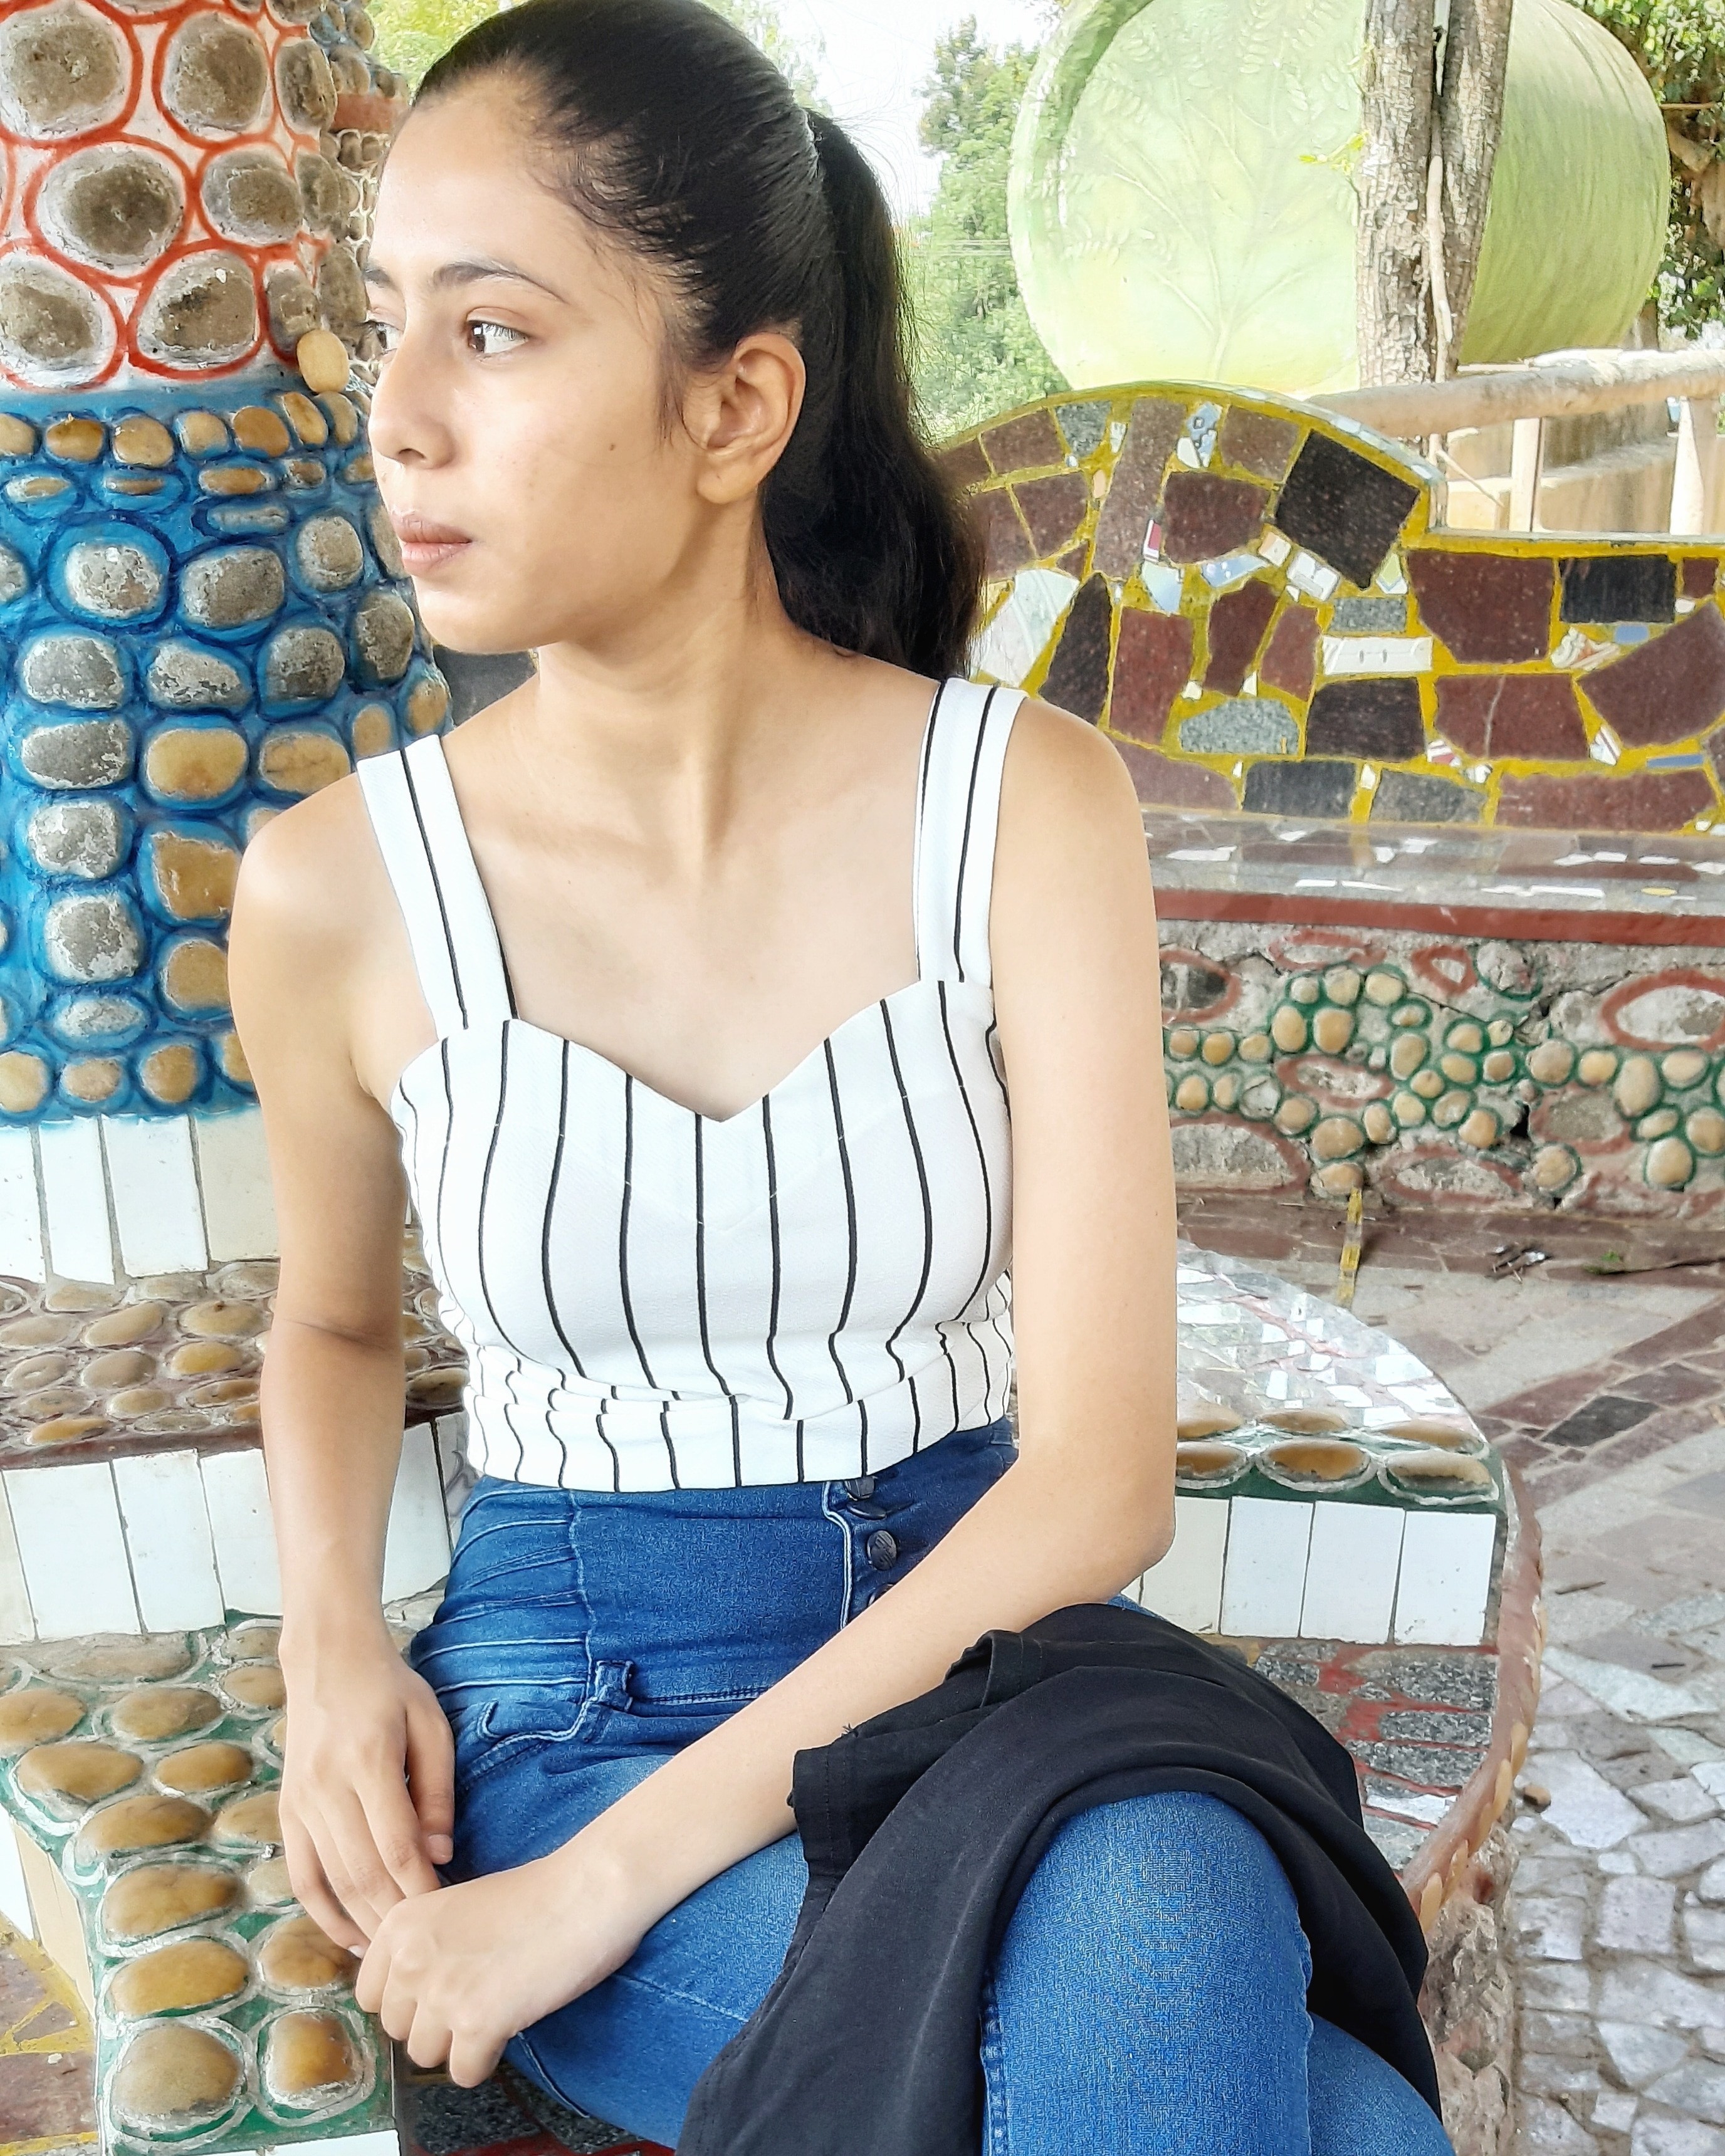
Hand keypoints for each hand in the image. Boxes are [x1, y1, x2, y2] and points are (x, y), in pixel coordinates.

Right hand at [278, 1616, 454, 1948]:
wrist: (326, 1658)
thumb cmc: (389, 1688)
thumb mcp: (429, 1724)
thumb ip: (436, 1790)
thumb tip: (438, 1855)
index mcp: (367, 1761)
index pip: (395, 1844)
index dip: (420, 1888)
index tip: (446, 1914)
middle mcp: (326, 1787)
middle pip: (361, 1872)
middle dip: (394, 1916)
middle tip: (425, 1948)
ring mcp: (300, 1802)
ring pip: (331, 1880)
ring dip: (362, 1922)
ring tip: (392, 1954)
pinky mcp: (287, 1811)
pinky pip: (301, 1875)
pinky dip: (323, 1912)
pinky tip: (349, 1937)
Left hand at [356, 1846, 649, 2085]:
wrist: (586, 1890)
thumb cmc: (535, 1894)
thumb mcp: (456, 1906)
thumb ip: (422, 1945)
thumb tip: (406, 1995)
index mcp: (401, 1924)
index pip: (370, 1995)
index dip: (407, 1999)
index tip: (440, 1987)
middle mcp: (410, 1959)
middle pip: (397, 2030)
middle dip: (433, 2022)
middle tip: (476, 1995)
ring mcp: (441, 1992)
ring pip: (425, 2055)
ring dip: (459, 2042)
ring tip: (495, 2007)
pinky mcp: (477, 2022)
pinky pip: (464, 2072)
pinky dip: (487, 2058)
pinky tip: (510, 2024)